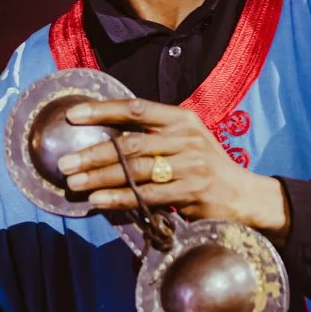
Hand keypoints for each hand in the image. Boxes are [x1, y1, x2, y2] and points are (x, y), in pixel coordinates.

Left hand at [58, 98, 289, 235]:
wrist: (246, 196)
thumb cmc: (208, 168)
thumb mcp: (187, 141)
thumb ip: (154, 137)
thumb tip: (105, 140)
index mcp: (182, 119)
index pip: (136, 109)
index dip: (103, 111)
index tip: (73, 116)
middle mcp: (187, 138)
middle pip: (130, 144)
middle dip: (93, 154)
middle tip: (65, 162)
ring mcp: (191, 165)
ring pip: (135, 171)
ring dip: (100, 178)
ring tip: (74, 183)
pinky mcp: (192, 192)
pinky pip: (147, 196)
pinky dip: (119, 199)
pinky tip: (98, 201)